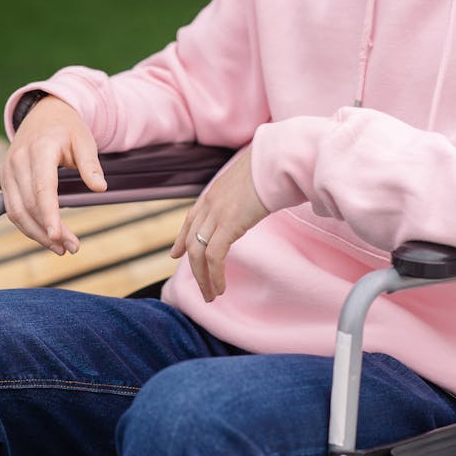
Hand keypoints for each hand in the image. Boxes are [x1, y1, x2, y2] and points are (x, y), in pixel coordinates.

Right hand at [0, 96, 105, 254]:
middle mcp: (18, 161)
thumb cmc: (67, 128)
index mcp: (39, 149)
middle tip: (72, 247)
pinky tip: (46, 236)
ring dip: (37, 234)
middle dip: (49, 231)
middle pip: (29, 205)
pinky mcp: (5, 180)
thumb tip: (100, 188)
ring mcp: (8, 171)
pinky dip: (28, 226)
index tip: (58, 236)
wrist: (43, 115)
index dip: (49, 215)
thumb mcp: (85, 140)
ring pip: (16, 212)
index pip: (42, 188)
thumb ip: (91, 165)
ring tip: (61, 248)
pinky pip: (12, 209)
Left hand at [170, 146, 268, 301]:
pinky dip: (214, 275)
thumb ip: (246, 192)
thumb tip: (257, 196)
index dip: (182, 238)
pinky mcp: (229, 224)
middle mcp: (210, 203)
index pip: (191, 219)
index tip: (176, 254)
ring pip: (198, 253)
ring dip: (204, 279)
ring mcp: (217, 213)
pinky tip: (220, 288)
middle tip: (201, 289)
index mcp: (214, 192)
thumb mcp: (252, 180)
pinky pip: (214, 256)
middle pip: (192, 241)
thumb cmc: (273, 167)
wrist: (278, 160)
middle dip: (194, 269)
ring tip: (211, 296)